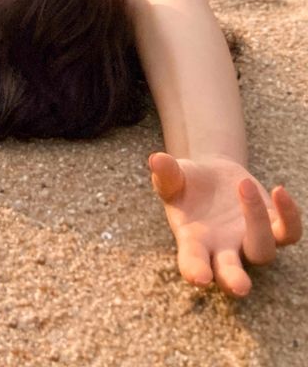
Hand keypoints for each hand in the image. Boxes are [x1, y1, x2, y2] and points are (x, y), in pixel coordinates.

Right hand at [147, 150, 302, 296]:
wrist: (212, 177)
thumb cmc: (186, 183)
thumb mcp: (173, 177)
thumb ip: (166, 173)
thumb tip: (157, 159)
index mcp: (194, 243)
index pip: (193, 263)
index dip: (195, 271)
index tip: (198, 278)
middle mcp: (224, 249)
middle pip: (233, 274)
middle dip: (235, 280)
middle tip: (240, 286)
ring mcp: (249, 240)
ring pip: (262, 250)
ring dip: (257, 223)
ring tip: (243, 185)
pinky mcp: (273, 226)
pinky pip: (288, 231)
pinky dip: (289, 215)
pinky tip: (279, 191)